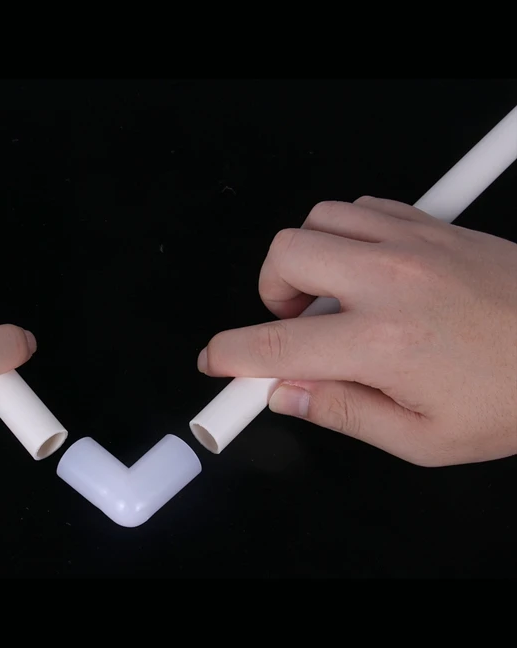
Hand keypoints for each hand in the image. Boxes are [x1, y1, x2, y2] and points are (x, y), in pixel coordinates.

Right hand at [198, 196, 516, 466]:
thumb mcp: (425, 439)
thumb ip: (343, 413)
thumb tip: (286, 394)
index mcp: (384, 343)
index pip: (276, 342)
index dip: (231, 353)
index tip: (218, 360)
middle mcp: (391, 281)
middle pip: (284, 256)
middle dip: (267, 293)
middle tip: (290, 325)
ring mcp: (411, 244)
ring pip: (316, 222)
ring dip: (304, 260)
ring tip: (328, 297)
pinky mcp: (430, 225)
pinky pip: (359, 208)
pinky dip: (344, 235)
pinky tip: (363, 271)